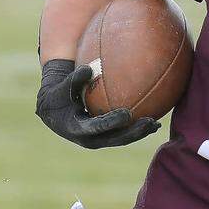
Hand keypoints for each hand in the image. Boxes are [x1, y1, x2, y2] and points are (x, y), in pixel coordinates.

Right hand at [35, 59, 159, 148]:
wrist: (53, 111)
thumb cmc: (58, 95)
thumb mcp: (62, 87)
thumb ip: (74, 79)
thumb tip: (88, 68)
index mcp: (76, 129)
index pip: (97, 127)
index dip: (112, 122)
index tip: (127, 114)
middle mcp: (88, 139)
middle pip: (114, 138)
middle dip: (133, 132)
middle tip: (149, 122)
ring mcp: (98, 140)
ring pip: (121, 139)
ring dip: (139, 133)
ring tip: (156, 125)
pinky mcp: (105, 138)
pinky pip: (123, 135)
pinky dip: (137, 130)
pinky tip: (154, 122)